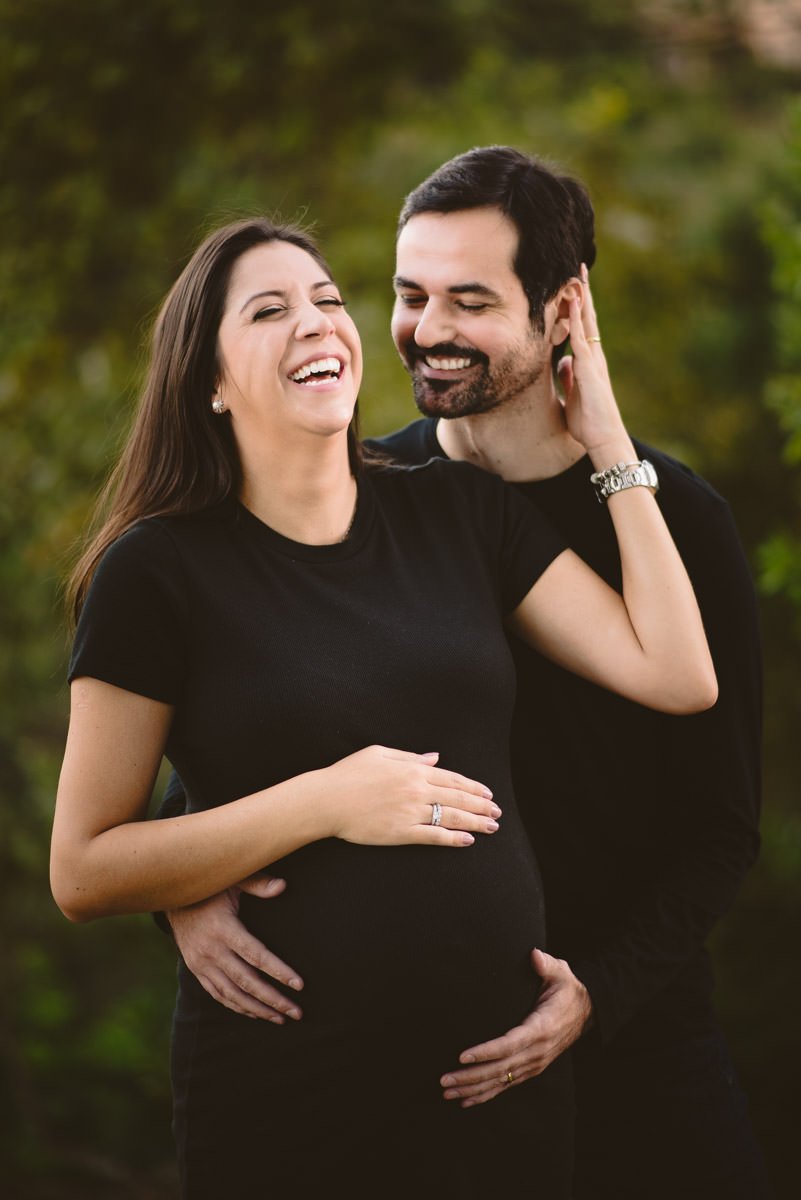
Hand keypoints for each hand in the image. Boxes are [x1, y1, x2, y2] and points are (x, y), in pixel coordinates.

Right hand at [167, 873, 304, 1021]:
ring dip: (258, 1009)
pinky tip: (255, 1012)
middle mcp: (211, 950)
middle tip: (296, 1012)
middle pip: (247, 981)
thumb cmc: (210, 887)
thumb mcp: (232, 880)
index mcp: (223, 928)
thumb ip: (257, 883)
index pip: (256, 955)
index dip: (278, 971)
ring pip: (232, 994)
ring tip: (281, 1018)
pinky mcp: (196, 970)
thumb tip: (282, 886)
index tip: (299, 984)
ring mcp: (201, 963)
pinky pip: (218, 994)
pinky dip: (237, 1006)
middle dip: (274, 999)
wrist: (172, 898)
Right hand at [322, 746, 500, 846]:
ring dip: (475, 822)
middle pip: (457, 798)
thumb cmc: (348, 774)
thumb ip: (409, 756)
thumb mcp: (378, 754)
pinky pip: (433, 836)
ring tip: (491, 827)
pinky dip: (453, 838)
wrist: (326, 799)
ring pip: (451, 816)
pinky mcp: (401, 832)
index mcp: (412, 769)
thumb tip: (434, 758)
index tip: (487, 794)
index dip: (472, 787)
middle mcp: (416, 789)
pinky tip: (468, 840)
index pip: (451, 778)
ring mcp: (410, 811)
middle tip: (497, 813)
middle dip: (481, 806)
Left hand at [439, 948, 592, 1106]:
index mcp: (541, 1028)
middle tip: (444, 1079)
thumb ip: (546, 964)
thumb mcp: (561, 973)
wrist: (587, 1011)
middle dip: (470, 1076)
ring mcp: (534, 1063)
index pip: (509, 1044)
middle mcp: (536, 1051)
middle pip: (499, 1069)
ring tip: (448, 1091)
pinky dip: (486, 1094)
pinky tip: (466, 1100)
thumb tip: (534, 955)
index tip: (462, 1057)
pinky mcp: (531, 1069)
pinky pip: (506, 1085)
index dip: (486, 1052)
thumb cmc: (567, 989)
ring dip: (473, 1088)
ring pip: (500, 1081)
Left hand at [557, 265, 633, 463]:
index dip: (578, 307)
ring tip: (578, 274)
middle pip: (587, 317)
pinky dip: (577, 319)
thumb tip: (563, 361)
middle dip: (583, 293)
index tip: (572, 286)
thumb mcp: (573, 393)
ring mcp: (593, 360)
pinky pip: (581, 338)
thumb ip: (569, 376)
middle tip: (579, 267)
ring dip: (582, 298)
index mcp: (588, 362)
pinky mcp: (589, 368)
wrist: (603, 437)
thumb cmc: (589, 421)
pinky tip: (573, 303)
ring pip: (586, 322)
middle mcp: (593, 356)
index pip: (582, 327)